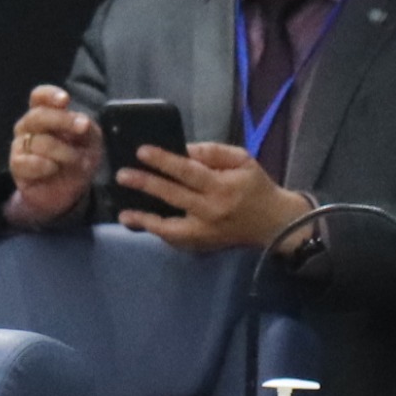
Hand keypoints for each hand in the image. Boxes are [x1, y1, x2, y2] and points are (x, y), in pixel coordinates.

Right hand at [3, 86, 101, 228]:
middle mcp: (29, 125)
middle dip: (62, 120)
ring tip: (77, 162)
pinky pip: (26, 161)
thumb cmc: (78, 160)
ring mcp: (20, 144)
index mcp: (45, 113)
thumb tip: (81, 121)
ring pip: (38, 141)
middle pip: (38, 116)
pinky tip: (53, 169)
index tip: (65, 100)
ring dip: (62, 152)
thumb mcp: (91, 142)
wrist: (70, 192)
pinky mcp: (17, 165)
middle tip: (82, 128)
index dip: (50, 95)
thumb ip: (86, 128)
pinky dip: (44, 166)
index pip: (39, 97)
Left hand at [114, 142, 312, 253]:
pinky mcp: (201, 245)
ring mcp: (204, 233)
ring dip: (144, 220)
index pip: (188, 171)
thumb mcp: (242, 161)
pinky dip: (157, 231)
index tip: (142, 151)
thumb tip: (183, 149)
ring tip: (124, 212)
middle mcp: (211, 211)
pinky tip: (140, 222)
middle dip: (146, 184)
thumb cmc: (256, 187)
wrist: (272, 224)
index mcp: (222, 187)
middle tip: (122, 175)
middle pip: (173, 196)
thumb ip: (213, 153)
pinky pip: (174, 239)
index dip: (164, 161)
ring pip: (169, 228)